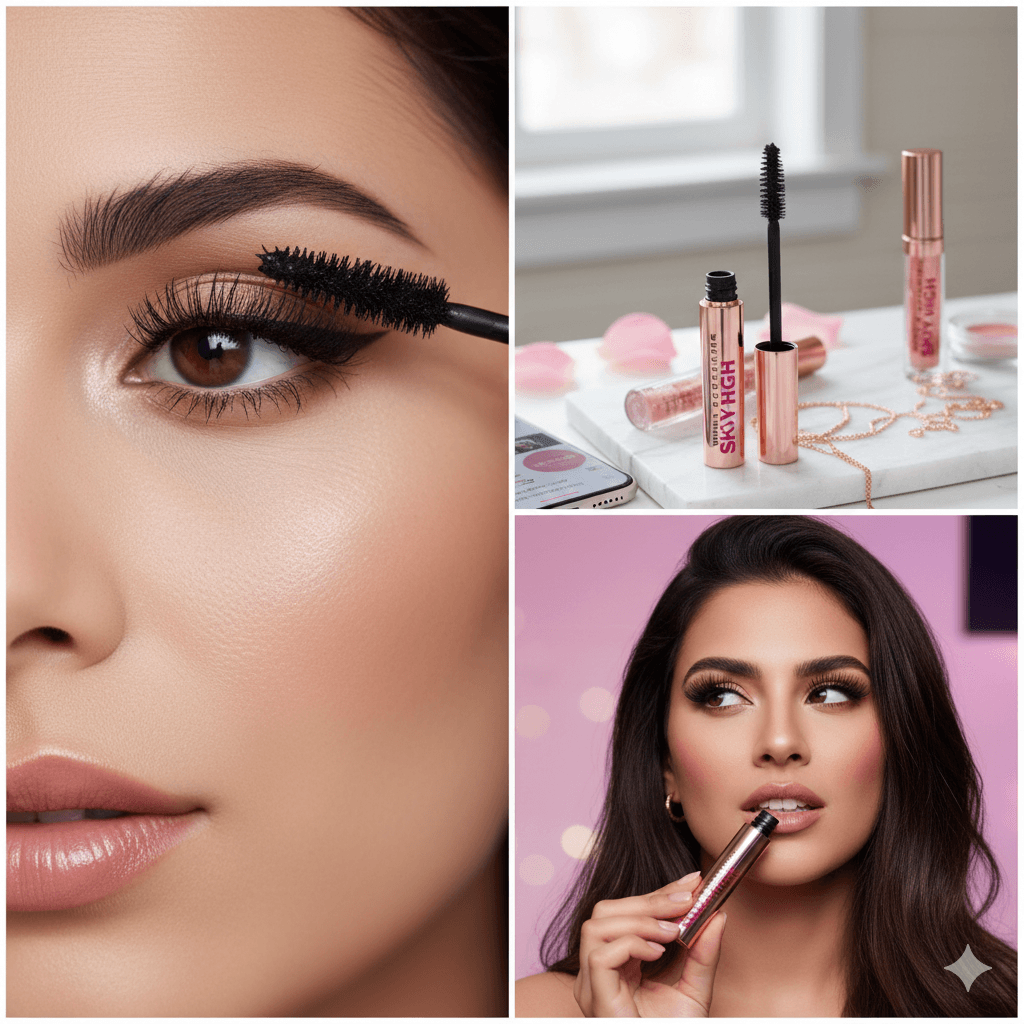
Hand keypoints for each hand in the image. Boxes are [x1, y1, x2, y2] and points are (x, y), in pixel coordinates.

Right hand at [573, 872, 726, 1016]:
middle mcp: (597, 971)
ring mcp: (591, 985)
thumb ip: (703, 954)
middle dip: (649, 899)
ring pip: (597, 924)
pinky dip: (630, 944)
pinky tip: (656, 953)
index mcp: (616, 964)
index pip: (627, 911)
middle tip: (687, 901)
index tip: (691, 882)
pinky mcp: (595, 997)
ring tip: (671, 933)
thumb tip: (718, 915)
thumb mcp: (695, 991)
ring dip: (639, 920)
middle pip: (606, 910)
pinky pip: (600, 955)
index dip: (658, 891)